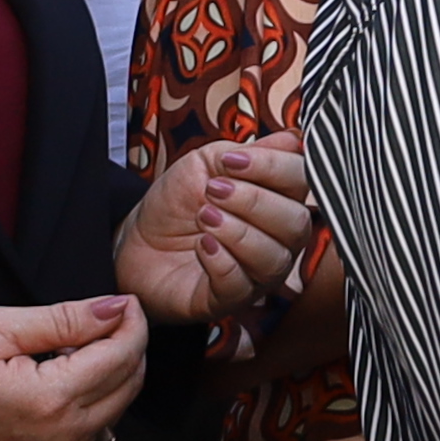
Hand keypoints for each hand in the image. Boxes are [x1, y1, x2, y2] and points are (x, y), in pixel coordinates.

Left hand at [115, 136, 312, 324]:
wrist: (137, 240)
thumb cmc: (176, 202)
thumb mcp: (208, 162)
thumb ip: (253, 152)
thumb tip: (294, 140)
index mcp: (280, 200)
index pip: (302, 181)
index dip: (273, 167)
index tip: (231, 161)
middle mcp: (279, 240)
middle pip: (296, 224)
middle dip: (253, 202)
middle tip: (213, 191)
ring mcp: (257, 274)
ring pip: (274, 258)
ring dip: (237, 232)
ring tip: (203, 216)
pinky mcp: (229, 300)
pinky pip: (241, 286)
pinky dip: (221, 261)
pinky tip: (202, 245)